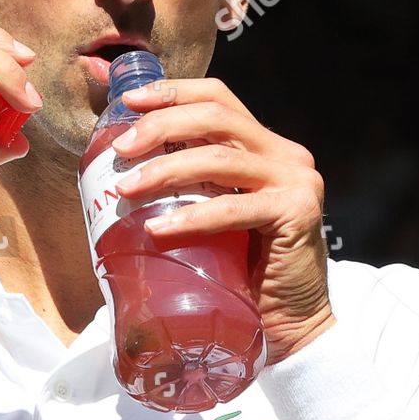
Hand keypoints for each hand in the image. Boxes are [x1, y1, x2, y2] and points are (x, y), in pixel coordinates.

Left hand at [109, 76, 333, 362]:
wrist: (293, 327)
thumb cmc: (244, 273)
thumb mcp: (214, 217)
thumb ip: (190, 188)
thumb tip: (124, 173)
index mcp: (264, 147)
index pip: (218, 99)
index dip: (173, 92)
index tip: (129, 101)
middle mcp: (285, 154)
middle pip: (216, 117)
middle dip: (161, 126)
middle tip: (121, 149)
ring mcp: (296, 181)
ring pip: (220, 158)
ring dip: (166, 170)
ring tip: (127, 189)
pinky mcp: (297, 213)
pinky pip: (233, 208)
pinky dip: (191, 217)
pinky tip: (158, 227)